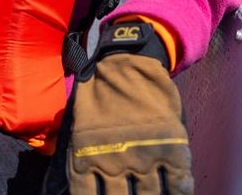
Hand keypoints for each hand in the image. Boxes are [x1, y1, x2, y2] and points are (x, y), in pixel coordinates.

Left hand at [53, 21, 192, 194]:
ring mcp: (145, 154)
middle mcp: (116, 160)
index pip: (85, 194)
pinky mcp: (171, 146)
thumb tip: (61, 187)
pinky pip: (178, 183)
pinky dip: (179, 193)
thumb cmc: (98, 93)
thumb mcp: (80, 126)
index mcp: (88, 155)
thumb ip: (79, 157)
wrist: (125, 61)